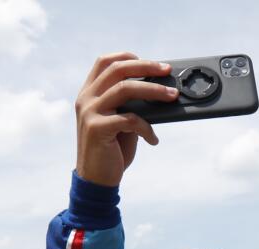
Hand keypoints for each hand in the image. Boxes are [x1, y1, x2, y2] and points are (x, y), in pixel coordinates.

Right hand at [75, 54, 174, 186]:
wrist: (96, 181)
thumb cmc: (112, 151)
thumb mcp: (120, 122)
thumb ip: (130, 105)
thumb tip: (159, 91)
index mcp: (89, 93)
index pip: (105, 62)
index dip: (128, 57)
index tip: (152, 63)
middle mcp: (86, 99)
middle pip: (117, 69)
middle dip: (146, 67)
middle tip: (167, 71)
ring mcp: (89, 112)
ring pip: (125, 89)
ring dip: (153, 91)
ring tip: (172, 96)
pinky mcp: (97, 129)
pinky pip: (129, 119)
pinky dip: (146, 128)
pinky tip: (153, 139)